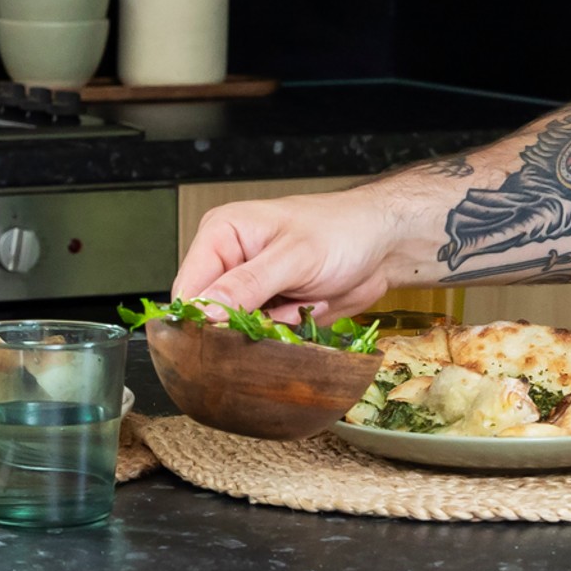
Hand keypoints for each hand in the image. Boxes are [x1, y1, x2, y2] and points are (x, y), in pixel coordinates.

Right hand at [171, 191, 408, 320]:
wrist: (381, 245)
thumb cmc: (342, 231)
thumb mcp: (294, 256)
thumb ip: (247, 284)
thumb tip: (205, 311)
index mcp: (221, 234)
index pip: (189, 287)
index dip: (198, 318)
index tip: (221, 339)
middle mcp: (229, 262)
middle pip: (208, 314)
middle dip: (238, 327)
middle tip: (272, 321)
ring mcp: (249, 288)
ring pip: (235, 330)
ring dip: (265, 332)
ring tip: (298, 307)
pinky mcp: (270, 308)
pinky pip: (261, 336)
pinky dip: (281, 335)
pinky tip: (304, 314)